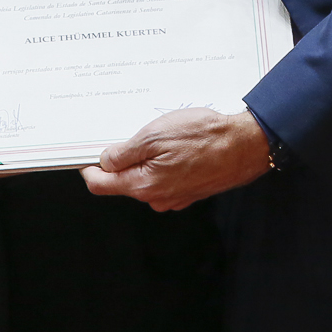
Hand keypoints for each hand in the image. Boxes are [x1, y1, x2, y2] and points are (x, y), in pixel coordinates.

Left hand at [81, 108, 270, 211]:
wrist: (246, 145)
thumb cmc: (204, 137)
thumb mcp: (154, 136)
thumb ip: (124, 153)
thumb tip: (105, 162)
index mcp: (143, 185)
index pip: (101, 185)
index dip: (89, 168)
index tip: (86, 153)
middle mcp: (157, 197)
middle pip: (122, 181)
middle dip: (122, 160)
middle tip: (132, 134)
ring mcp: (174, 197)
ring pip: (144, 178)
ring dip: (145, 159)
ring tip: (162, 137)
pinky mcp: (188, 191)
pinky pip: (164, 178)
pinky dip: (164, 163)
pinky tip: (177, 146)